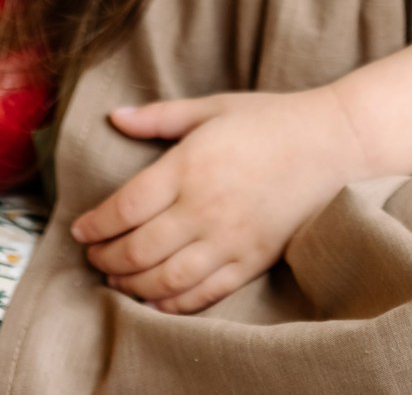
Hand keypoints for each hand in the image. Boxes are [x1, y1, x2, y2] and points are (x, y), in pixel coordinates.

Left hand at [71, 85, 367, 313]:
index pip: (124, 207)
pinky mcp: (250, 262)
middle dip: (105, 258)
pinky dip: (170, 303)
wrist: (331, 144)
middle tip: (92, 256)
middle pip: (137, 250)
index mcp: (190, 166)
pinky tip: (154, 298)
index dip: (95, 224)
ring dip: (130, 284)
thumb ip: (159, 117)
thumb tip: (114, 116)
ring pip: (163, 280)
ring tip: (115, 278)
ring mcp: (229, 240)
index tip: (80, 229)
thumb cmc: (270, 119)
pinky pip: (201, 295)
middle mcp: (204, 208)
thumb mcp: (212, 107)